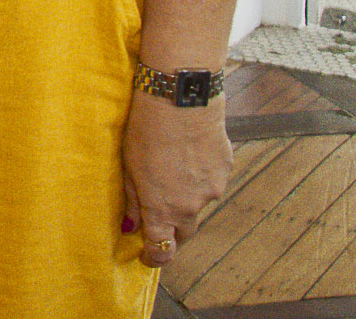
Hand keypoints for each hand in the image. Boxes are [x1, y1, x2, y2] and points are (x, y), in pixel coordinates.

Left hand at [122, 91, 231, 267]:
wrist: (181, 98)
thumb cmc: (146, 129)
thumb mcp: (129, 166)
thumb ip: (134, 200)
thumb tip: (131, 226)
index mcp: (163, 209)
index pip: (162, 250)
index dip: (154, 258)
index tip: (146, 256)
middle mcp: (191, 206)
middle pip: (185, 232)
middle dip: (173, 231)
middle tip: (159, 218)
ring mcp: (212, 189)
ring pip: (200, 203)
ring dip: (187, 197)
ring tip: (172, 168)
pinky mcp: (225, 169)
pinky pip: (212, 181)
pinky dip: (200, 175)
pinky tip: (189, 153)